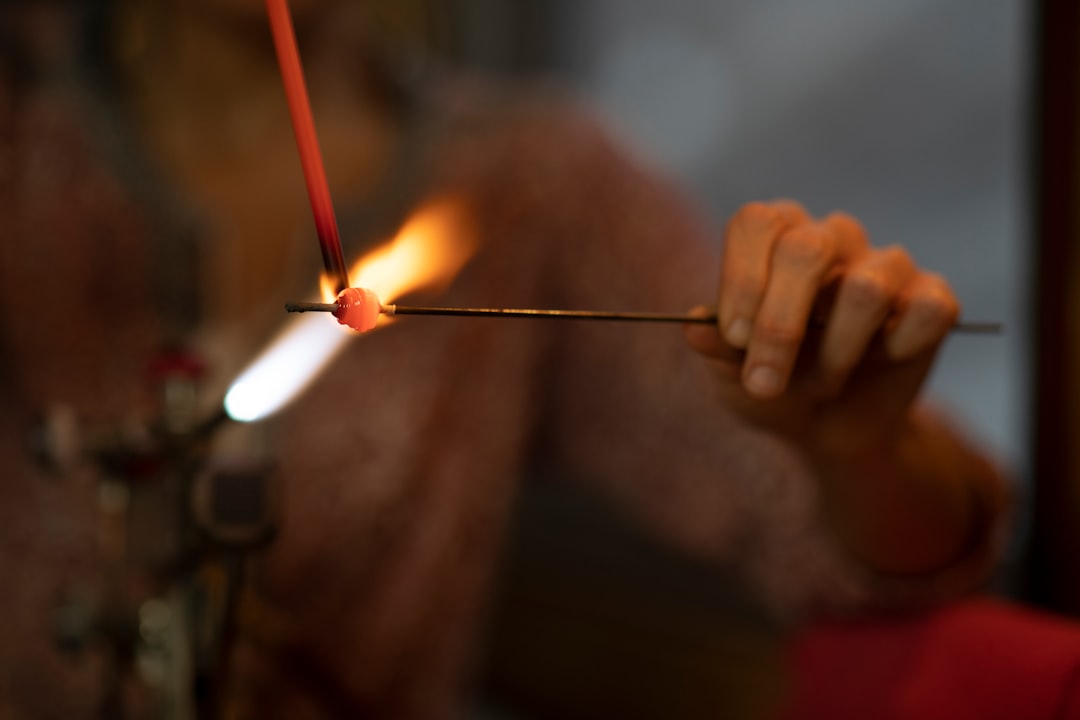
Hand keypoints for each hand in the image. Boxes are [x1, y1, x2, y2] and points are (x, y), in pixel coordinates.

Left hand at [686, 200, 959, 458]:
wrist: (826, 429)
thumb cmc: (769, 385)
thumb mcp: (731, 377)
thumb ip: (715, 349)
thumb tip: (695, 326)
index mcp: (775, 237)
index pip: (757, 222)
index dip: (743, 279)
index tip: (733, 339)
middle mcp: (830, 237)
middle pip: (807, 249)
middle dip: (780, 325)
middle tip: (764, 383)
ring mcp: (886, 264)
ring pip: (866, 289)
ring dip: (835, 354)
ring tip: (822, 383)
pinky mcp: (933, 298)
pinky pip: (925, 311)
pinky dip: (899, 350)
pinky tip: (884, 363)